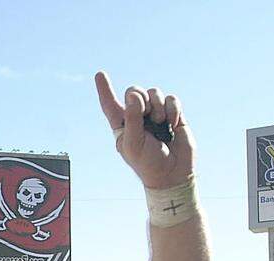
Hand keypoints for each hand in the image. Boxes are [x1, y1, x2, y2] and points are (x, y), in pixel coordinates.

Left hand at [95, 71, 193, 189]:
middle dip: (140, 99)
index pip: (110, 104)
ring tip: (161, 124)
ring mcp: (155, 114)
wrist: (173, 173)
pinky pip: (172, 99)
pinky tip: (173, 124)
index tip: (100, 74)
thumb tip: (134, 96)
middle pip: (134, 91)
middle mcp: (137, 117)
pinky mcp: (173, 114)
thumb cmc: (148, 163)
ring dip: (158, 106)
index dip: (105, 89)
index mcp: (122, 125)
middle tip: (147, 114)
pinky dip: (172, 109)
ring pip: (154, 92)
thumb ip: (132, 118)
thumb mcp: (134, 143)